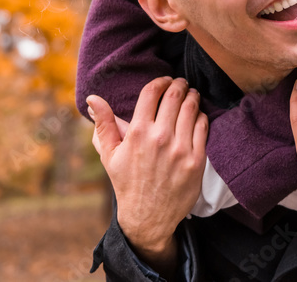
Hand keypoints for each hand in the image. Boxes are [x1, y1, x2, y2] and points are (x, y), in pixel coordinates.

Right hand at [88, 77, 207, 271]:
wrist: (148, 217)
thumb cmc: (127, 183)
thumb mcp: (109, 154)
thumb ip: (103, 124)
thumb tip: (93, 98)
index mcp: (137, 133)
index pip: (152, 92)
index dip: (161, 81)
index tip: (165, 80)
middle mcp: (160, 138)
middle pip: (175, 96)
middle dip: (179, 84)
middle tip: (181, 83)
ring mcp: (180, 149)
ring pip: (191, 108)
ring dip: (192, 96)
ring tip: (191, 95)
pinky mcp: (196, 160)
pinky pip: (203, 126)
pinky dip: (201, 115)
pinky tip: (197, 115)